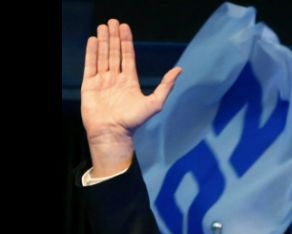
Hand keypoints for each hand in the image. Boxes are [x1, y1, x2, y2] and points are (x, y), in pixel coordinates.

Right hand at [81, 19, 181, 176]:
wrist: (113, 133)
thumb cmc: (134, 122)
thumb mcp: (155, 102)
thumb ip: (166, 85)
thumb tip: (180, 69)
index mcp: (130, 82)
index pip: (128, 56)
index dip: (126, 42)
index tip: (124, 27)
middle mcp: (116, 79)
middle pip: (115, 53)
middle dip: (114, 37)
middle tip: (112, 21)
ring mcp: (102, 81)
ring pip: (103, 56)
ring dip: (103, 41)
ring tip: (102, 26)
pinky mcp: (90, 85)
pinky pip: (90, 65)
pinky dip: (91, 53)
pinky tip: (93, 40)